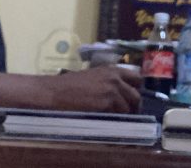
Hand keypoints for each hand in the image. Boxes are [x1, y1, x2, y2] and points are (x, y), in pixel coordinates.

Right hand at [0, 66, 141, 112]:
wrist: (54, 92)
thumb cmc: (69, 85)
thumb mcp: (92, 76)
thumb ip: (107, 81)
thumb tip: (119, 92)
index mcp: (112, 69)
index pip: (137, 78)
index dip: (136, 89)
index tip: (132, 98)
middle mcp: (115, 78)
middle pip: (136, 95)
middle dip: (134, 105)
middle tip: (129, 114)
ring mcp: (112, 90)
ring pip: (129, 106)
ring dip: (126, 114)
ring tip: (118, 120)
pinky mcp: (107, 103)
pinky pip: (120, 114)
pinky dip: (118, 119)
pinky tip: (111, 122)